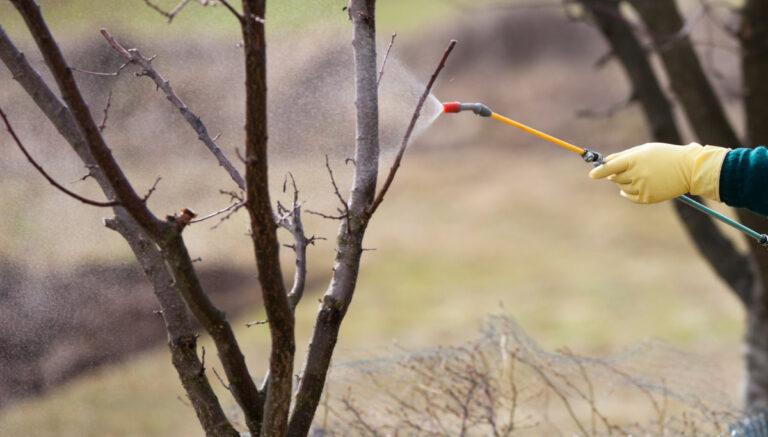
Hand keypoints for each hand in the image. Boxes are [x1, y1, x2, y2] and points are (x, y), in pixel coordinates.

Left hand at [589, 142, 728, 203]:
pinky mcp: (648, 198)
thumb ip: (623, 156)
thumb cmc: (664, 155)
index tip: (591, 175)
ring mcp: (642, 187)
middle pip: (614, 178)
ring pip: (622, 187)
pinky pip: (629, 197)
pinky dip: (628, 193)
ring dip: (625, 183)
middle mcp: (637, 174)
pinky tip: (635, 187)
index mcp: (635, 160)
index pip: (611, 167)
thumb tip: (605, 162)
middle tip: (629, 169)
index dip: (599, 171)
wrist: (688, 168)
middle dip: (616, 174)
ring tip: (640, 176)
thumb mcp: (644, 150)